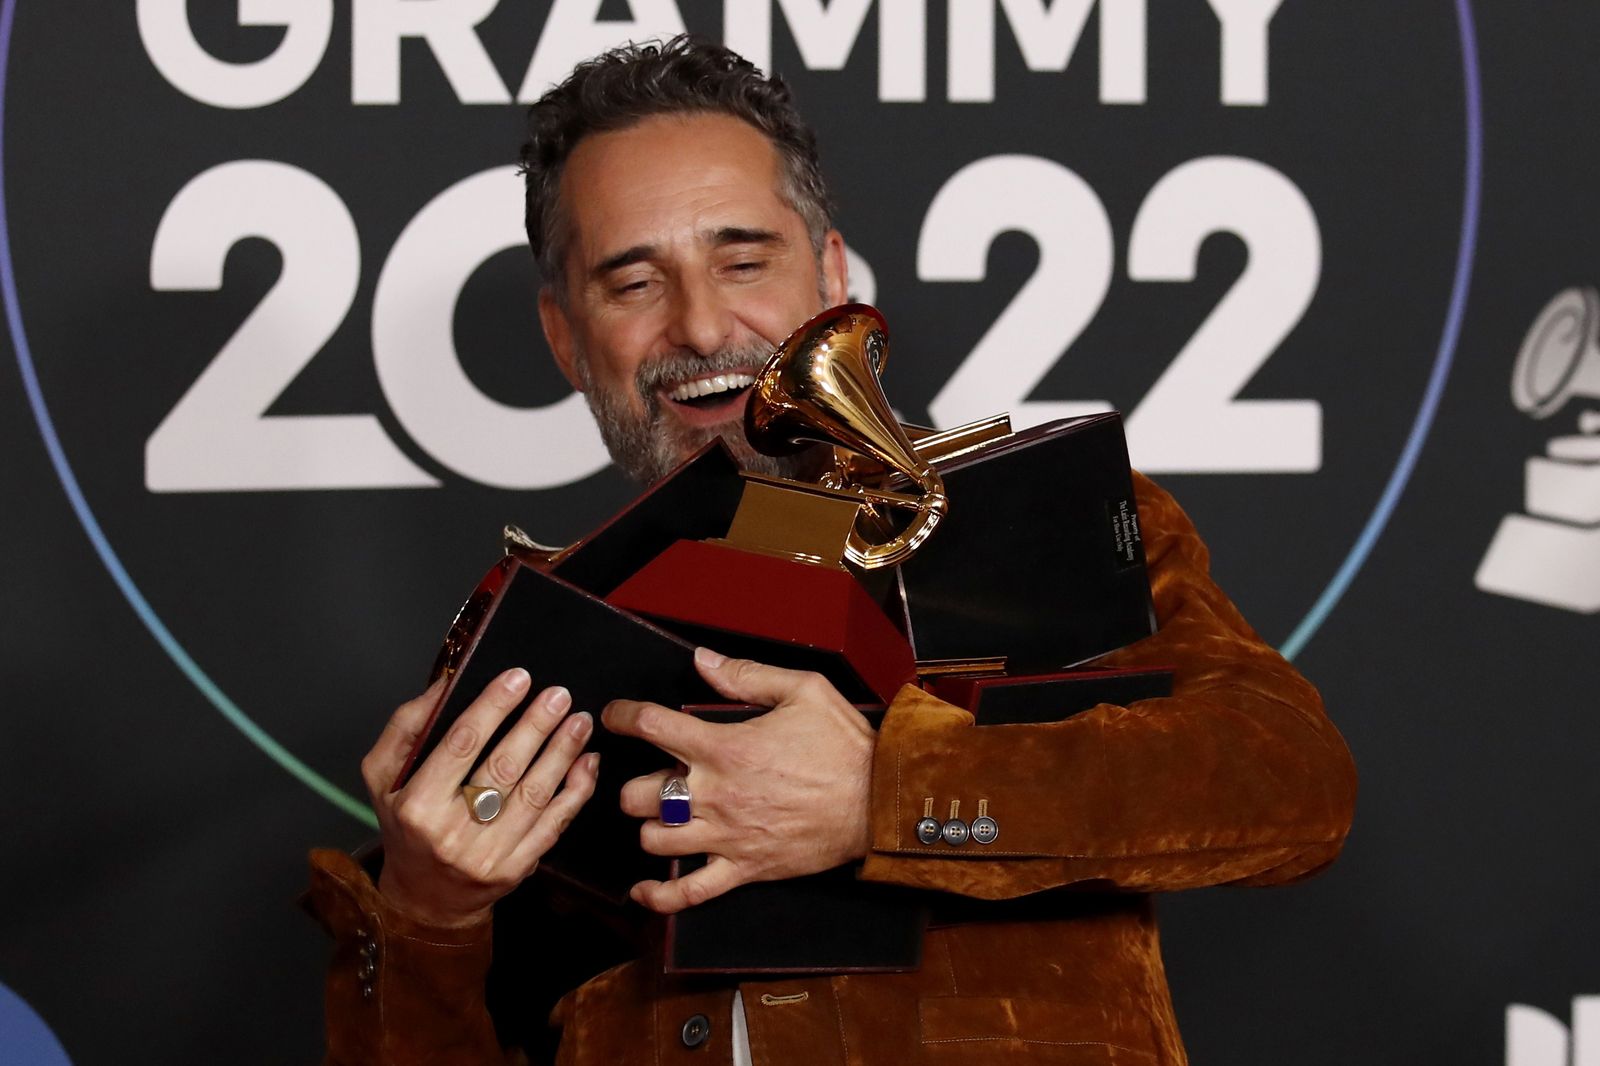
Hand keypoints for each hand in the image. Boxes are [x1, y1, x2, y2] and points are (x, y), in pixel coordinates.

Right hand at [362, 668, 599, 927]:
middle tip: (558, 694)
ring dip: (562, 753)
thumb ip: (407, 727)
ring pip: (534, 795)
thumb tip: (444, 684)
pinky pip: (554, 824)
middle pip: (502, 768)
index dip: (492, 707)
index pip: (460, 745)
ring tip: (579, 721)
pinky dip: (576, 791)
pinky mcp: (516, 868)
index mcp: (416, 805)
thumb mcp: (384, 776)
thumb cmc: (406, 826)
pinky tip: (587, 762)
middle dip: (535, 725)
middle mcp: (450, 833)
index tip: (518, 677)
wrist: (425, 899)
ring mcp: (487, 854)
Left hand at [606, 647, 875, 913]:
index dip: (622, 716)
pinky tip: (643, 889)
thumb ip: (746, 676)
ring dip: (649, 828)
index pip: (651, 726)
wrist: (879, 800)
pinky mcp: (744, 869)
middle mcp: (717, 794)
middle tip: (650, 776)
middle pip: (638, 795)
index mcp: (726, 746)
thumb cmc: (845, 745)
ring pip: (654, 841)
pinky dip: (659, 896)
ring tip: (661, 817)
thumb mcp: (803, 690)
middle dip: (634, 784)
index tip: (615, 715)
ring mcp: (727, 836)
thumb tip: (702, 660)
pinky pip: (689, 893)